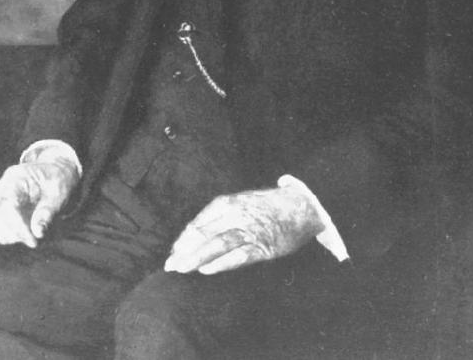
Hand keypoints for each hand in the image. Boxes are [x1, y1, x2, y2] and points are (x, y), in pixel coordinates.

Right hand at [0, 160, 78, 248]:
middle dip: (16, 234)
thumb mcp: (58, 193)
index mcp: (15, 178)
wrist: (54, 171)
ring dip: (13, 236)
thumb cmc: (57, 180)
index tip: (33, 241)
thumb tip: (37, 233)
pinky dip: (12, 235)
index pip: (8, 206)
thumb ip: (47, 212)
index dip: (18, 227)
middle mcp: (1, 188)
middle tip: (35, 240)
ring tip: (33, 234)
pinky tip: (27, 232)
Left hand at [164, 182, 323, 274]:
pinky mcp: (263, 246)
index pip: (201, 221)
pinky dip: (221, 263)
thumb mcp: (243, 202)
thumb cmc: (269, 206)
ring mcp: (250, 230)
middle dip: (185, 250)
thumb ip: (221, 215)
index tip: (174, 250)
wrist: (302, 205)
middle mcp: (237, 215)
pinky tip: (206, 270)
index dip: (185, 237)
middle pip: (205, 233)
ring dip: (197, 257)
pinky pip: (239, 256)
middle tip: (170, 264)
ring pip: (218, 244)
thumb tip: (194, 233)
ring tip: (181, 268)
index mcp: (230, 203)